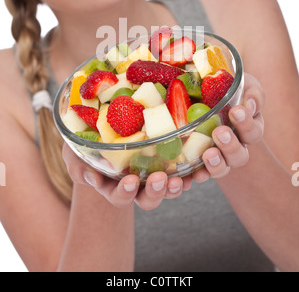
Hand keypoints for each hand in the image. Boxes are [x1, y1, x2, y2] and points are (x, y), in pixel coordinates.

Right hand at [62, 143, 185, 209]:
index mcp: (113, 185)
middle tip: (161, 178)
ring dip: (174, 186)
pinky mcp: (167, 160)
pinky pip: (181, 171)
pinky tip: (195, 166)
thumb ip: (78, 164)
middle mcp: (135, 185)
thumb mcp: (75, 152)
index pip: (120, 197)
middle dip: (155, 192)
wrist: (104, 127)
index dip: (126, 192)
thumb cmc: (86, 142)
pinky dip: (189, 172)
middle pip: (147, 199)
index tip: (131, 180)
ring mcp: (151, 174)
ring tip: (180, 178)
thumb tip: (91, 176)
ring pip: (166, 188)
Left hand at [192, 72, 264, 181]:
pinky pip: (199, 172)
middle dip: (231, 145)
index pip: (252, 131)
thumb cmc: (226, 89)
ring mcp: (216, 155)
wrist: (200, 94)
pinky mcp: (197, 160)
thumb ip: (251, 93)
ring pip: (222, 167)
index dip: (246, 124)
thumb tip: (249, 104)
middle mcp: (235, 146)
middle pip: (239, 155)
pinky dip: (197, 174)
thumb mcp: (242, 84)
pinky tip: (194, 172)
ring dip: (217, 163)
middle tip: (220, 133)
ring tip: (208, 154)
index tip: (236, 111)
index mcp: (247, 128)